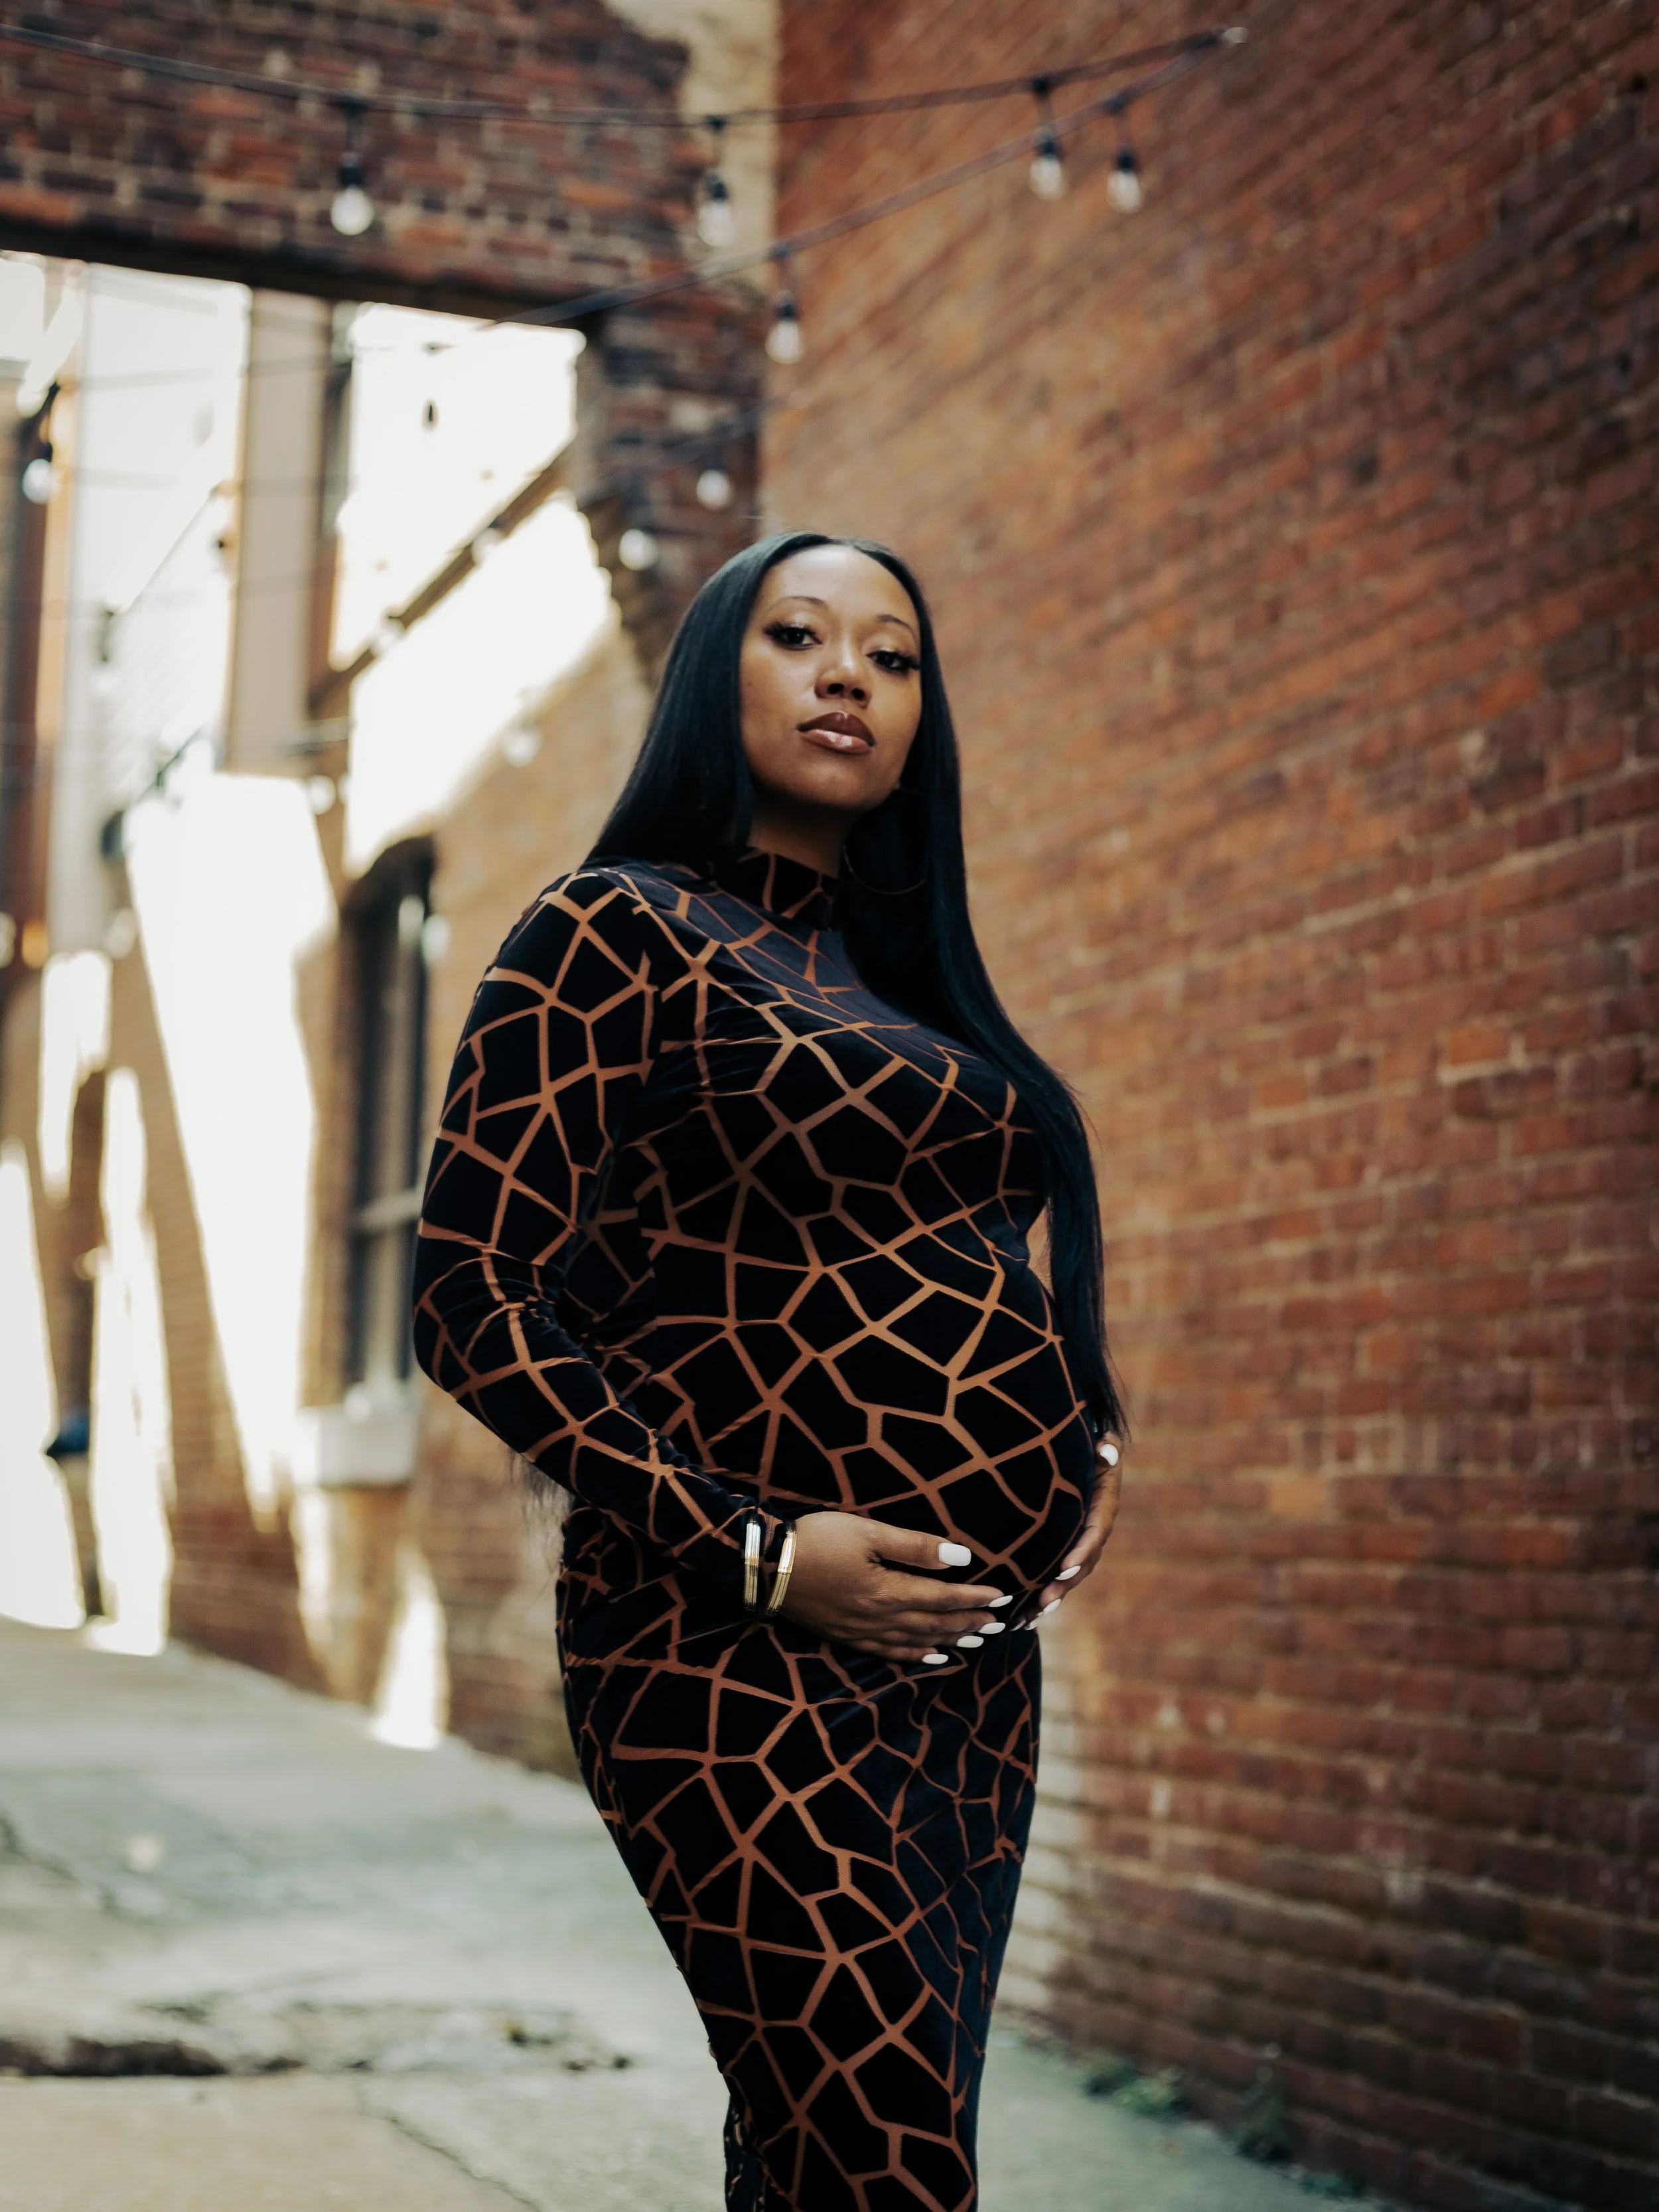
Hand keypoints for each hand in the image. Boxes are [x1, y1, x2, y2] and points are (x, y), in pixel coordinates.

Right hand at [779, 1512, 1010, 1662]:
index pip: (943, 1597)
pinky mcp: (847, 1637)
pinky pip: (890, 1654)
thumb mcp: (868, 1532)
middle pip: (934, 1623)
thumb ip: (914, 1547)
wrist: (765, 1567)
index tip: (1002, 1596)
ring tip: (978, 1640)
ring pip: (917, 1642)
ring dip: (950, 1640)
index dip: (975, 1597)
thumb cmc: (817, 1540)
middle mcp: (880, 1619)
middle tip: (999, 1623)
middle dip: (969, 1622)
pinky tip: (933, 1658)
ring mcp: (862, 1633)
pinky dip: (917, 1657)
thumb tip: (960, 1558)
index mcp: (888, 1592)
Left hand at [1033, 1440, 1122, 1618]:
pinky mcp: (1062, 1547)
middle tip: (1044, 1603)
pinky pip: (1055, 1574)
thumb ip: (1107, 1447)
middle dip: (1064, 1585)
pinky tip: (1022, 1616)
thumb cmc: (1087, 1442)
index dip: (1082, 1552)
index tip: (1065, 1569)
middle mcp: (1092, 1529)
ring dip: (1051, 1597)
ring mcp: (1078, 1541)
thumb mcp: (1102, 1441)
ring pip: (1068, 1576)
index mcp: (1103, 1506)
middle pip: (1082, 1563)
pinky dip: (1040, 1594)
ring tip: (1029, 1617)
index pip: (1095, 1532)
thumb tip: (1108, 1453)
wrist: (1078, 1451)